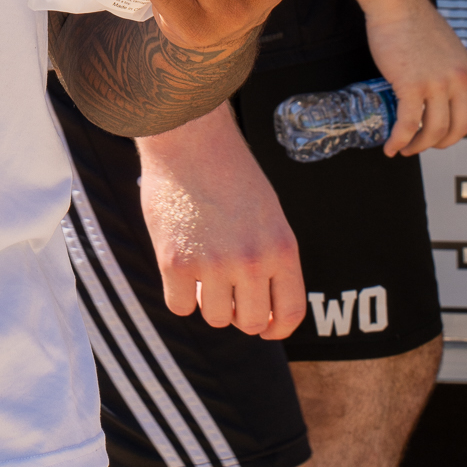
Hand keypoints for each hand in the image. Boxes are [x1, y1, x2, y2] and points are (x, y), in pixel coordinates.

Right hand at [138, 105, 304, 337]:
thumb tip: (257, 306)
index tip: (266, 327)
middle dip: (240, 313)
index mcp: (282, 248)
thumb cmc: (228, 171)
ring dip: (208, 302)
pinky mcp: (175, 262)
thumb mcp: (267, 213)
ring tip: (201, 271)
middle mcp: (252, 261)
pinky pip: (180, 305)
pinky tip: (179, 269)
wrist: (189, 137)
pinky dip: (179, 294)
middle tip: (226, 291)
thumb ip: (269, 257)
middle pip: (251, 321)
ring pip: (216, 317)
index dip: (278, 328)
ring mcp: (213, 263)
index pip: (290, 312)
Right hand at [363, 0, 466, 154]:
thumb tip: (433, 78)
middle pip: (456, 127)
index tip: (438, 132)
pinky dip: (399, 139)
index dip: (453, 128)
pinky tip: (391, 146)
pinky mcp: (411, 86)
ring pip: (433, 130)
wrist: (395, 3)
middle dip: (439, 143)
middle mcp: (457, 80)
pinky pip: (408, 123)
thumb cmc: (411, 18)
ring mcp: (436, 84)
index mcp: (466, 71)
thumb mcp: (444, 45)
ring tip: (404, 148)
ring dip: (418, 146)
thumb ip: (445, 65)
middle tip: (422, 146)